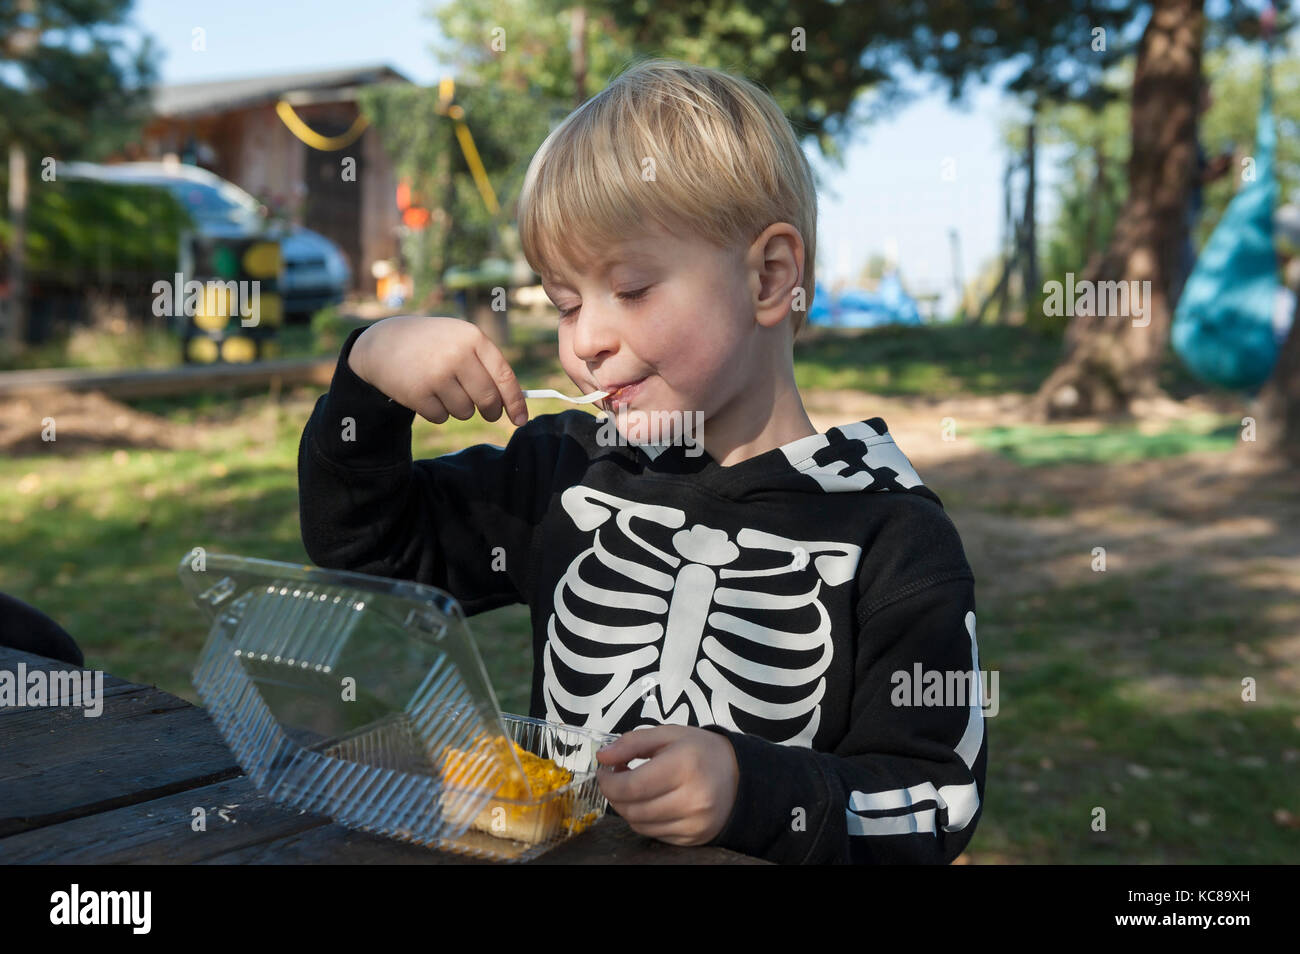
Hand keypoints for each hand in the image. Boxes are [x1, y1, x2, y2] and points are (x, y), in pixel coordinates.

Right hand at [347, 315, 528, 425]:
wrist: (384, 343)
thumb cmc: (433, 345)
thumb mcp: (460, 340)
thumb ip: (487, 366)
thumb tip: (516, 402)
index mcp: (472, 338)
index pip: (503, 376)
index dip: (515, 402)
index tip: (521, 419)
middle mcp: (456, 354)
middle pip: (487, 400)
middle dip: (491, 411)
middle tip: (489, 412)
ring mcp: (436, 374)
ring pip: (464, 412)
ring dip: (459, 409)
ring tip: (444, 390)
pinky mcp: (417, 392)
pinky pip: (441, 417)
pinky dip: (437, 412)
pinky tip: (426, 394)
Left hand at [596, 725, 738, 846]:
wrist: (739, 775)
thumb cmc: (702, 751)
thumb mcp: (668, 734)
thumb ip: (632, 742)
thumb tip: (603, 757)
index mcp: (684, 766)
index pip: (631, 786)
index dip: (609, 781)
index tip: (606, 771)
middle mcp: (692, 799)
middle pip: (632, 809)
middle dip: (614, 794)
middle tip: (617, 778)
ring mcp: (694, 823)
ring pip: (639, 825)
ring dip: (627, 808)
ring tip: (634, 789)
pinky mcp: (694, 838)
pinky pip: (654, 834)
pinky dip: (644, 819)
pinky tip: (651, 802)